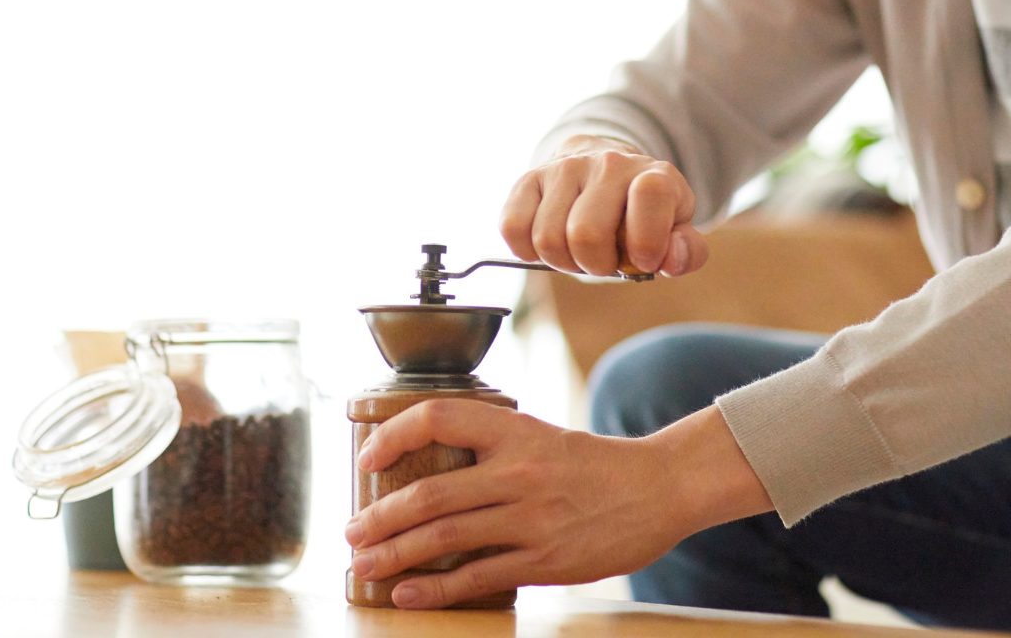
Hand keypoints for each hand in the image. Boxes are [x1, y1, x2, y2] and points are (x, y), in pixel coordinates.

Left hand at [343, 399, 770, 608]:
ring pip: (445, 536)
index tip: (365, 456)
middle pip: (429, 492)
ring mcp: (531, 517)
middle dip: (380, 516)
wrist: (660, 488)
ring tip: (364, 565)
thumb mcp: (541, 438)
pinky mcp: (546, 559)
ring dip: (395, 554)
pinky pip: (478, 576)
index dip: (393, 434)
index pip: (438, 416)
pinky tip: (406, 594)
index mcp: (514, 430)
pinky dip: (435, 588)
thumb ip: (493, 449)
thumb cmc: (595, 465)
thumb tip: (431, 469)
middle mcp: (518, 471)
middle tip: (350, 532)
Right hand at [501, 135, 708, 276]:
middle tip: (604, 260)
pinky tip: (548, 243)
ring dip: (563, 261)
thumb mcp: (675, 229)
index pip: (650, 195)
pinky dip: (527, 250)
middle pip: (586, 234)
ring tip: (578, 251)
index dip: (646, 240)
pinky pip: (512, 227)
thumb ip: (686, 251)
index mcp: (654, 175)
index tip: (644, 260)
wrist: (603, 167)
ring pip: (547, 238)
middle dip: (595, 265)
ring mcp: (565, 167)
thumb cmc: (640, 212)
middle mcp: (608, 163)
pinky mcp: (529, 177)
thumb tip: (670, 260)